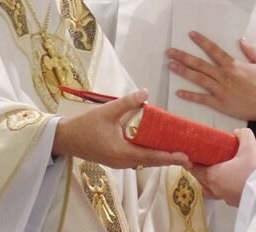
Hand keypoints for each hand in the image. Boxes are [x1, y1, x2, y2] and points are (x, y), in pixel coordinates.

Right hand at [53, 89, 189, 169]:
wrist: (65, 139)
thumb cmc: (85, 126)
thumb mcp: (107, 111)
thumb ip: (127, 103)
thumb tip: (146, 92)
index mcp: (123, 153)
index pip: (152, 157)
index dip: (170, 157)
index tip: (185, 157)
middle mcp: (123, 162)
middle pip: (152, 161)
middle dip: (170, 158)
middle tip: (190, 156)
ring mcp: (120, 162)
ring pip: (145, 161)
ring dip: (161, 156)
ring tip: (178, 151)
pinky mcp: (116, 159)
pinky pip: (138, 158)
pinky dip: (150, 153)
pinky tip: (157, 145)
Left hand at [168, 32, 255, 124]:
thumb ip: (252, 51)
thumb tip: (241, 40)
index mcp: (233, 65)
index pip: (213, 50)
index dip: (202, 41)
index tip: (191, 34)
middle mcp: (224, 76)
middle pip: (199, 64)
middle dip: (183, 56)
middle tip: (170, 51)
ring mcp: (220, 90)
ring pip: (198, 79)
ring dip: (183, 71)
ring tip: (170, 65)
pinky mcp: (220, 103)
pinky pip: (202, 98)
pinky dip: (190, 95)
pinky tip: (178, 92)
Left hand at [191, 128, 255, 205]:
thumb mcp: (250, 147)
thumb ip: (243, 135)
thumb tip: (239, 132)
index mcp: (214, 175)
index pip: (194, 168)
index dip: (192, 160)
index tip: (193, 154)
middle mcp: (217, 189)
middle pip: (201, 179)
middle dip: (201, 169)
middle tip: (206, 160)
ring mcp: (226, 197)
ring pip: (211, 189)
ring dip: (212, 180)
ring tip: (219, 170)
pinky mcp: (236, 202)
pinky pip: (224, 194)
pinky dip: (225, 186)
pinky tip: (234, 179)